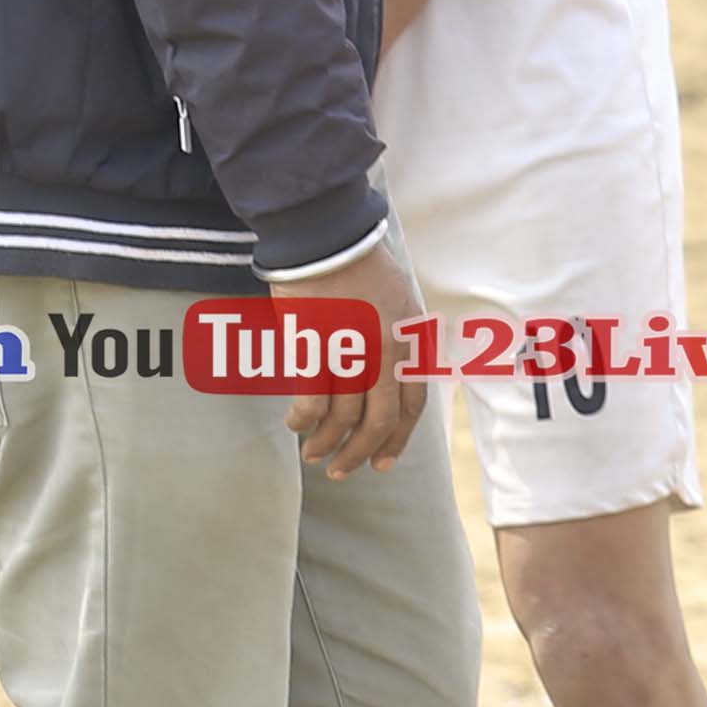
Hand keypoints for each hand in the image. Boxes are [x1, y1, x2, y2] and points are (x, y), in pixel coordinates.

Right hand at [269, 232, 427, 479]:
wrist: (327, 235)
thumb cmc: (359, 263)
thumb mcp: (400, 299)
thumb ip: (401, 340)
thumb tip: (394, 379)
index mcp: (411, 339)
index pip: (412, 404)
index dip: (398, 438)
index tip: (383, 462)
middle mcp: (386, 351)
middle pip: (379, 420)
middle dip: (361, 453)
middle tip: (343, 471)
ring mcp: (350, 351)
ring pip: (342, 417)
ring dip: (326, 443)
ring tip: (313, 456)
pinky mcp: (314, 348)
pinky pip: (310, 400)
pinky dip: (303, 420)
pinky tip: (294, 426)